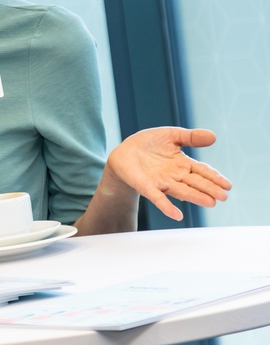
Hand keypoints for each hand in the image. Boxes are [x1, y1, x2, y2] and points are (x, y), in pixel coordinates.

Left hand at [106, 127, 231, 220]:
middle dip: (209, 189)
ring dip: (195, 197)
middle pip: (195, 182)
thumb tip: (214, 136)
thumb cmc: (148, 144)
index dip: (214, 177)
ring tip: (210, 202)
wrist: (123, 152)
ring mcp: (161, 182)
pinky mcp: (146, 186)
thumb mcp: (171, 135)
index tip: (228, 185)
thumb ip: (191, 137)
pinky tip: (176, 215)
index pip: (202, 171)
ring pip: (181, 190)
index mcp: (182, 164)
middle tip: (223, 197)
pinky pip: (157, 197)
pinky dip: (166, 206)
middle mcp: (174, 175)